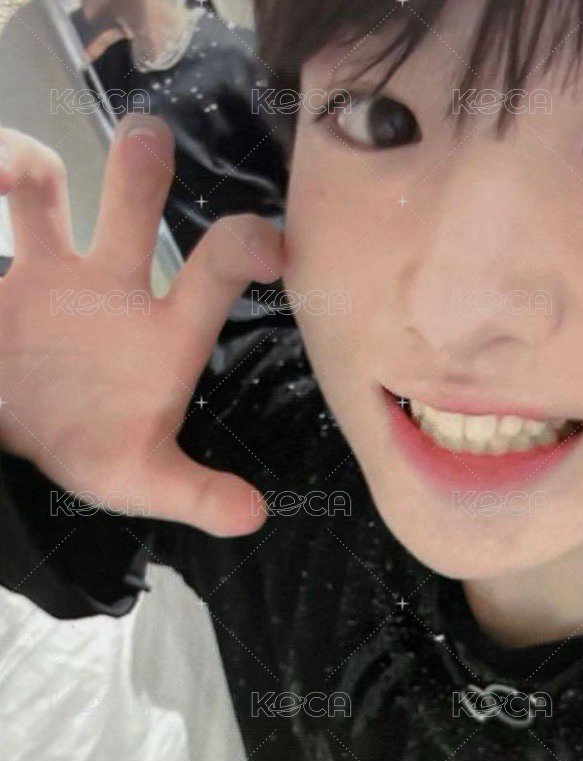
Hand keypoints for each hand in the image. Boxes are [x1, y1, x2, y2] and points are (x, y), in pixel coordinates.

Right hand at [0, 113, 283, 535]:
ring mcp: (50, 270)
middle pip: (134, 200)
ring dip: (27, 162)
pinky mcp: (0, 276)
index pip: (212, 271)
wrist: (12, 446)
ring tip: (9, 173)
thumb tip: (254, 517)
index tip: (271, 242)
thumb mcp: (139, 478)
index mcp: (163, 327)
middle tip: (146, 137)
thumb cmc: (90, 449)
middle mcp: (113, 283)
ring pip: (45, 190)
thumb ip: (196, 495)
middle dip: (140, 164)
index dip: (243, 248)